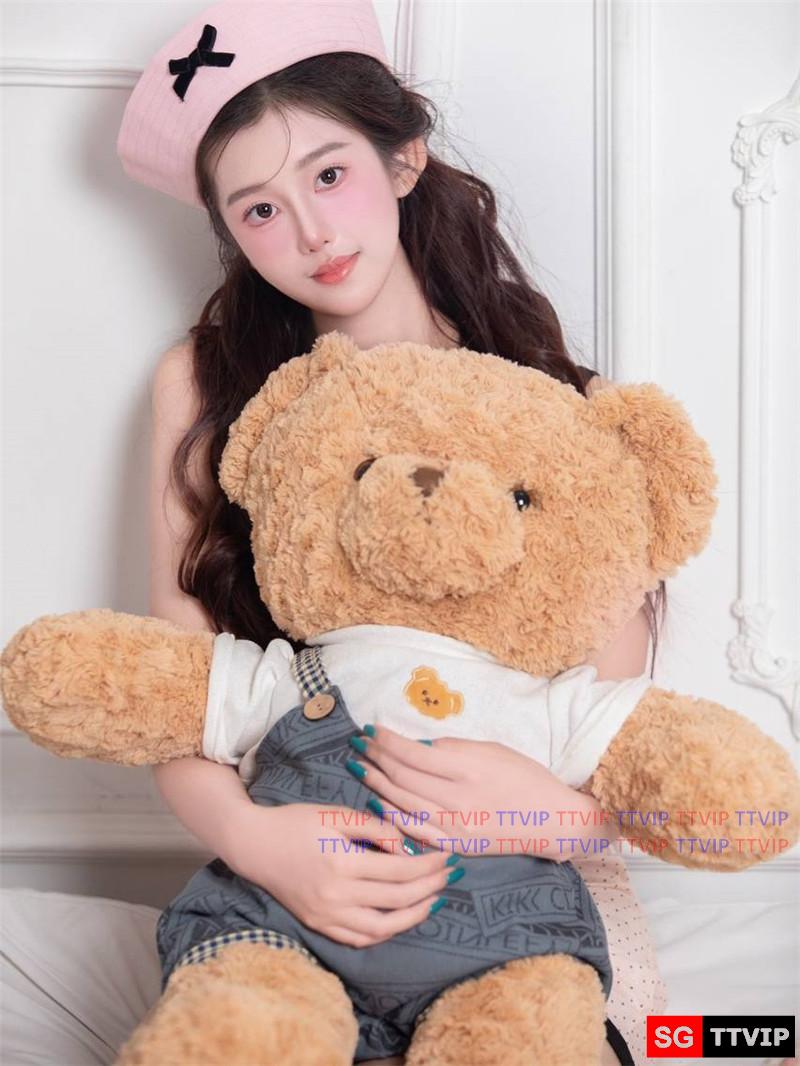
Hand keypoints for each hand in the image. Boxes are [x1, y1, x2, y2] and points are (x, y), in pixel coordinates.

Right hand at [230, 802, 456, 946]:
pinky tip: (400, 917)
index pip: (400, 870)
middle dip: (430, 887)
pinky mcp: (319, 925)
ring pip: (382, 928)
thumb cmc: (297, 823)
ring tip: (433, 900)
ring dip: (414, 916)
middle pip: (397, 899)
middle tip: (449, 874)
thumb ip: (375, 828)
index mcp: (343, 863)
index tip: (448, 855)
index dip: (429, 865)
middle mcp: (336, 896)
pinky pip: (360, 938)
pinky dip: (385, 931)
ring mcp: (327, 916)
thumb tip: (407, 847)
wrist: (255, 845)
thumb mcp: (336, 814)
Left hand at [345, 725, 618, 861]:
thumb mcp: (491, 749)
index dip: (387, 740)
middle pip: (402, 777)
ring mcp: (454, 826)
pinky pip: (414, 831)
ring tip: (359, 767)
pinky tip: (376, 802)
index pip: (413, 753)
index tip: (372, 729)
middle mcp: (457, 799)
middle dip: (376, 758)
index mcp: (467, 769)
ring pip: (402, 803)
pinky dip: (391, 816)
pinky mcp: (455, 845)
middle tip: (358, 744)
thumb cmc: (525, 776)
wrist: (551, 819)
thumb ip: (452, 748)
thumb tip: (416, 745)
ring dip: (376, 784)